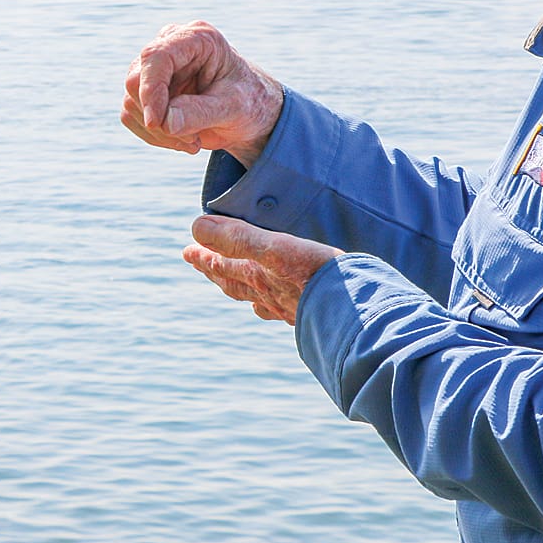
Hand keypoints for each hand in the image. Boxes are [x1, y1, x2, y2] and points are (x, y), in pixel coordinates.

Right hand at [121, 21, 283, 165]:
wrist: (251, 114)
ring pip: (131, 102)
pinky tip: (183, 140)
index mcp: (197, 39)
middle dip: (158, 118)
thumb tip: (163, 122)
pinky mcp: (147, 90)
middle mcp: (171, 47)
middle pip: (136, 81)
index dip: (150, 89)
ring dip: (159, 132)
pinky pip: (131, 116)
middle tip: (191, 141)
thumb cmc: (250, 102)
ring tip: (193, 141)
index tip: (156, 123)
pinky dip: (154, 136)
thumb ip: (200, 113)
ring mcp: (155, 69)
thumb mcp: (234, 108)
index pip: (156, 56)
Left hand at [183, 214, 341, 324]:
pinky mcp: (311, 314)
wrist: (356, 311)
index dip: (203, 256)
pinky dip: (271, 304)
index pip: (222, 265)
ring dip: (241, 288)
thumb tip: (196, 228)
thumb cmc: (316, 276)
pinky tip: (278, 307)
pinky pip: (282, 309)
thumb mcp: (274, 248)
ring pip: (256, 297)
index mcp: (257, 276)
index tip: (187, 251)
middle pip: (234, 283)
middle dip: (216, 271)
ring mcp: (288, 307)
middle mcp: (268, 294)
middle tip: (201, 264)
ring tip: (233, 285)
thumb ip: (237, 238)